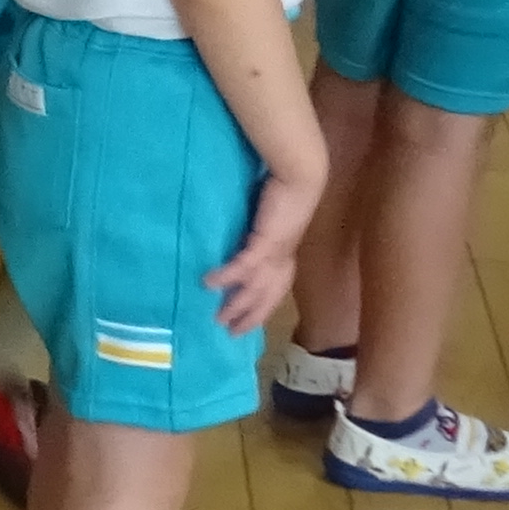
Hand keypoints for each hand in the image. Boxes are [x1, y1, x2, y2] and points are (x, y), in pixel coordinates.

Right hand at [207, 159, 324, 333]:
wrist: (299, 178)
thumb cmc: (286, 193)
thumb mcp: (272, 219)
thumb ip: (261, 233)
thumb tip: (244, 242)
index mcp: (286, 256)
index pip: (275, 291)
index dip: (262, 309)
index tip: (247, 323)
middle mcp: (282, 260)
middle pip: (266, 297)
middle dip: (250, 316)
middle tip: (230, 331)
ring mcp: (274, 254)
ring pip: (255, 288)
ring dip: (237, 304)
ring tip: (218, 316)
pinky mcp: (264, 242)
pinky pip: (243, 266)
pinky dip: (227, 277)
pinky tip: (209, 283)